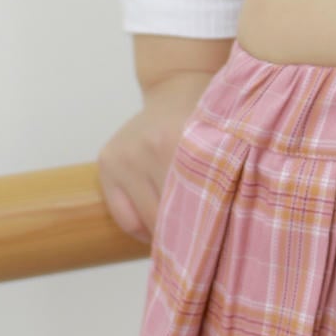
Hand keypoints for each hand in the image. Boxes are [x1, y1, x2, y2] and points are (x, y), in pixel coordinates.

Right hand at [96, 71, 215, 246]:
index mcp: (182, 142)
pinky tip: (157, 224)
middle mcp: (149, 148)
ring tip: (181, 235)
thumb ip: (224, 182)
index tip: (213, 250)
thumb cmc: (208, 123)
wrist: (177, 86)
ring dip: (163, 234)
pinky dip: (142, 228)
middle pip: (167, 216)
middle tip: (201, 250)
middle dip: (185, 235)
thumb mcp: (223, 145)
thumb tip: (229, 237)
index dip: (203, 233)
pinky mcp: (107, 161)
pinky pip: (124, 216)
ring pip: (144, 220)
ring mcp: (124, 155)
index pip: (193, 206)